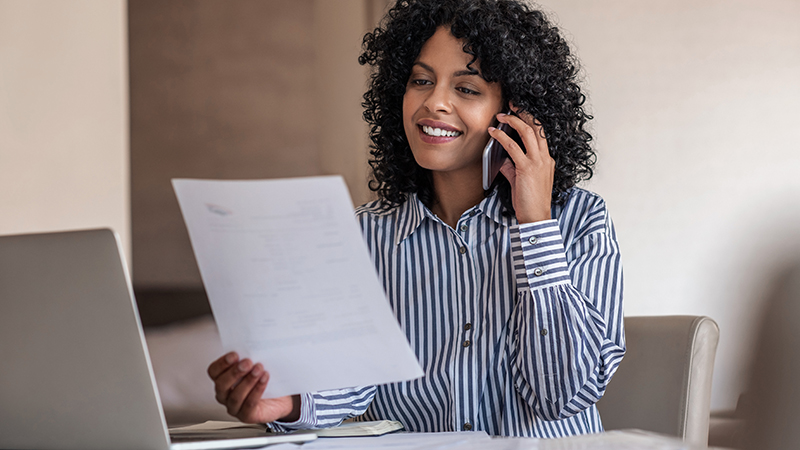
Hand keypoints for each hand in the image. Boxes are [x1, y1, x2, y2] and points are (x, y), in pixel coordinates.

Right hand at [207, 352, 300, 423]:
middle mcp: (225, 394)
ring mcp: (234, 407)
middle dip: (235, 372)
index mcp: (222, 380)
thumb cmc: (264, 380)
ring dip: (248, 381)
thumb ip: (250, 356)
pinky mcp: (246, 416)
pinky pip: (249, 404)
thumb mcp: (256, 365)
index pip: (214, 372)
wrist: (281, 398)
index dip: (222, 363)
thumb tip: (253, 343)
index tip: (235, 354)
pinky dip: (257, 390)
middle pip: (222, 384)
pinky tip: (264, 379)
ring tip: (259, 369)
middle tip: (247, 362)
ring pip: (235, 396)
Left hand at [489, 108, 553, 222]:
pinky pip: (513, 147)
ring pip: (527, 132)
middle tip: (512, 105)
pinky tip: (494, 133)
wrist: (536, 217)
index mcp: (547, 160)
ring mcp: (537, 162)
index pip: (541, 133)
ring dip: (513, 120)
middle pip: (536, 127)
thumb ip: (513, 167)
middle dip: (524, 113)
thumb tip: (502, 159)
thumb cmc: (530, 201)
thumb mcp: (522, 180)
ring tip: (501, 116)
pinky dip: (502, 137)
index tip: (520, 111)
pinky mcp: (526, 168)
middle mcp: (545, 158)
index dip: (530, 120)